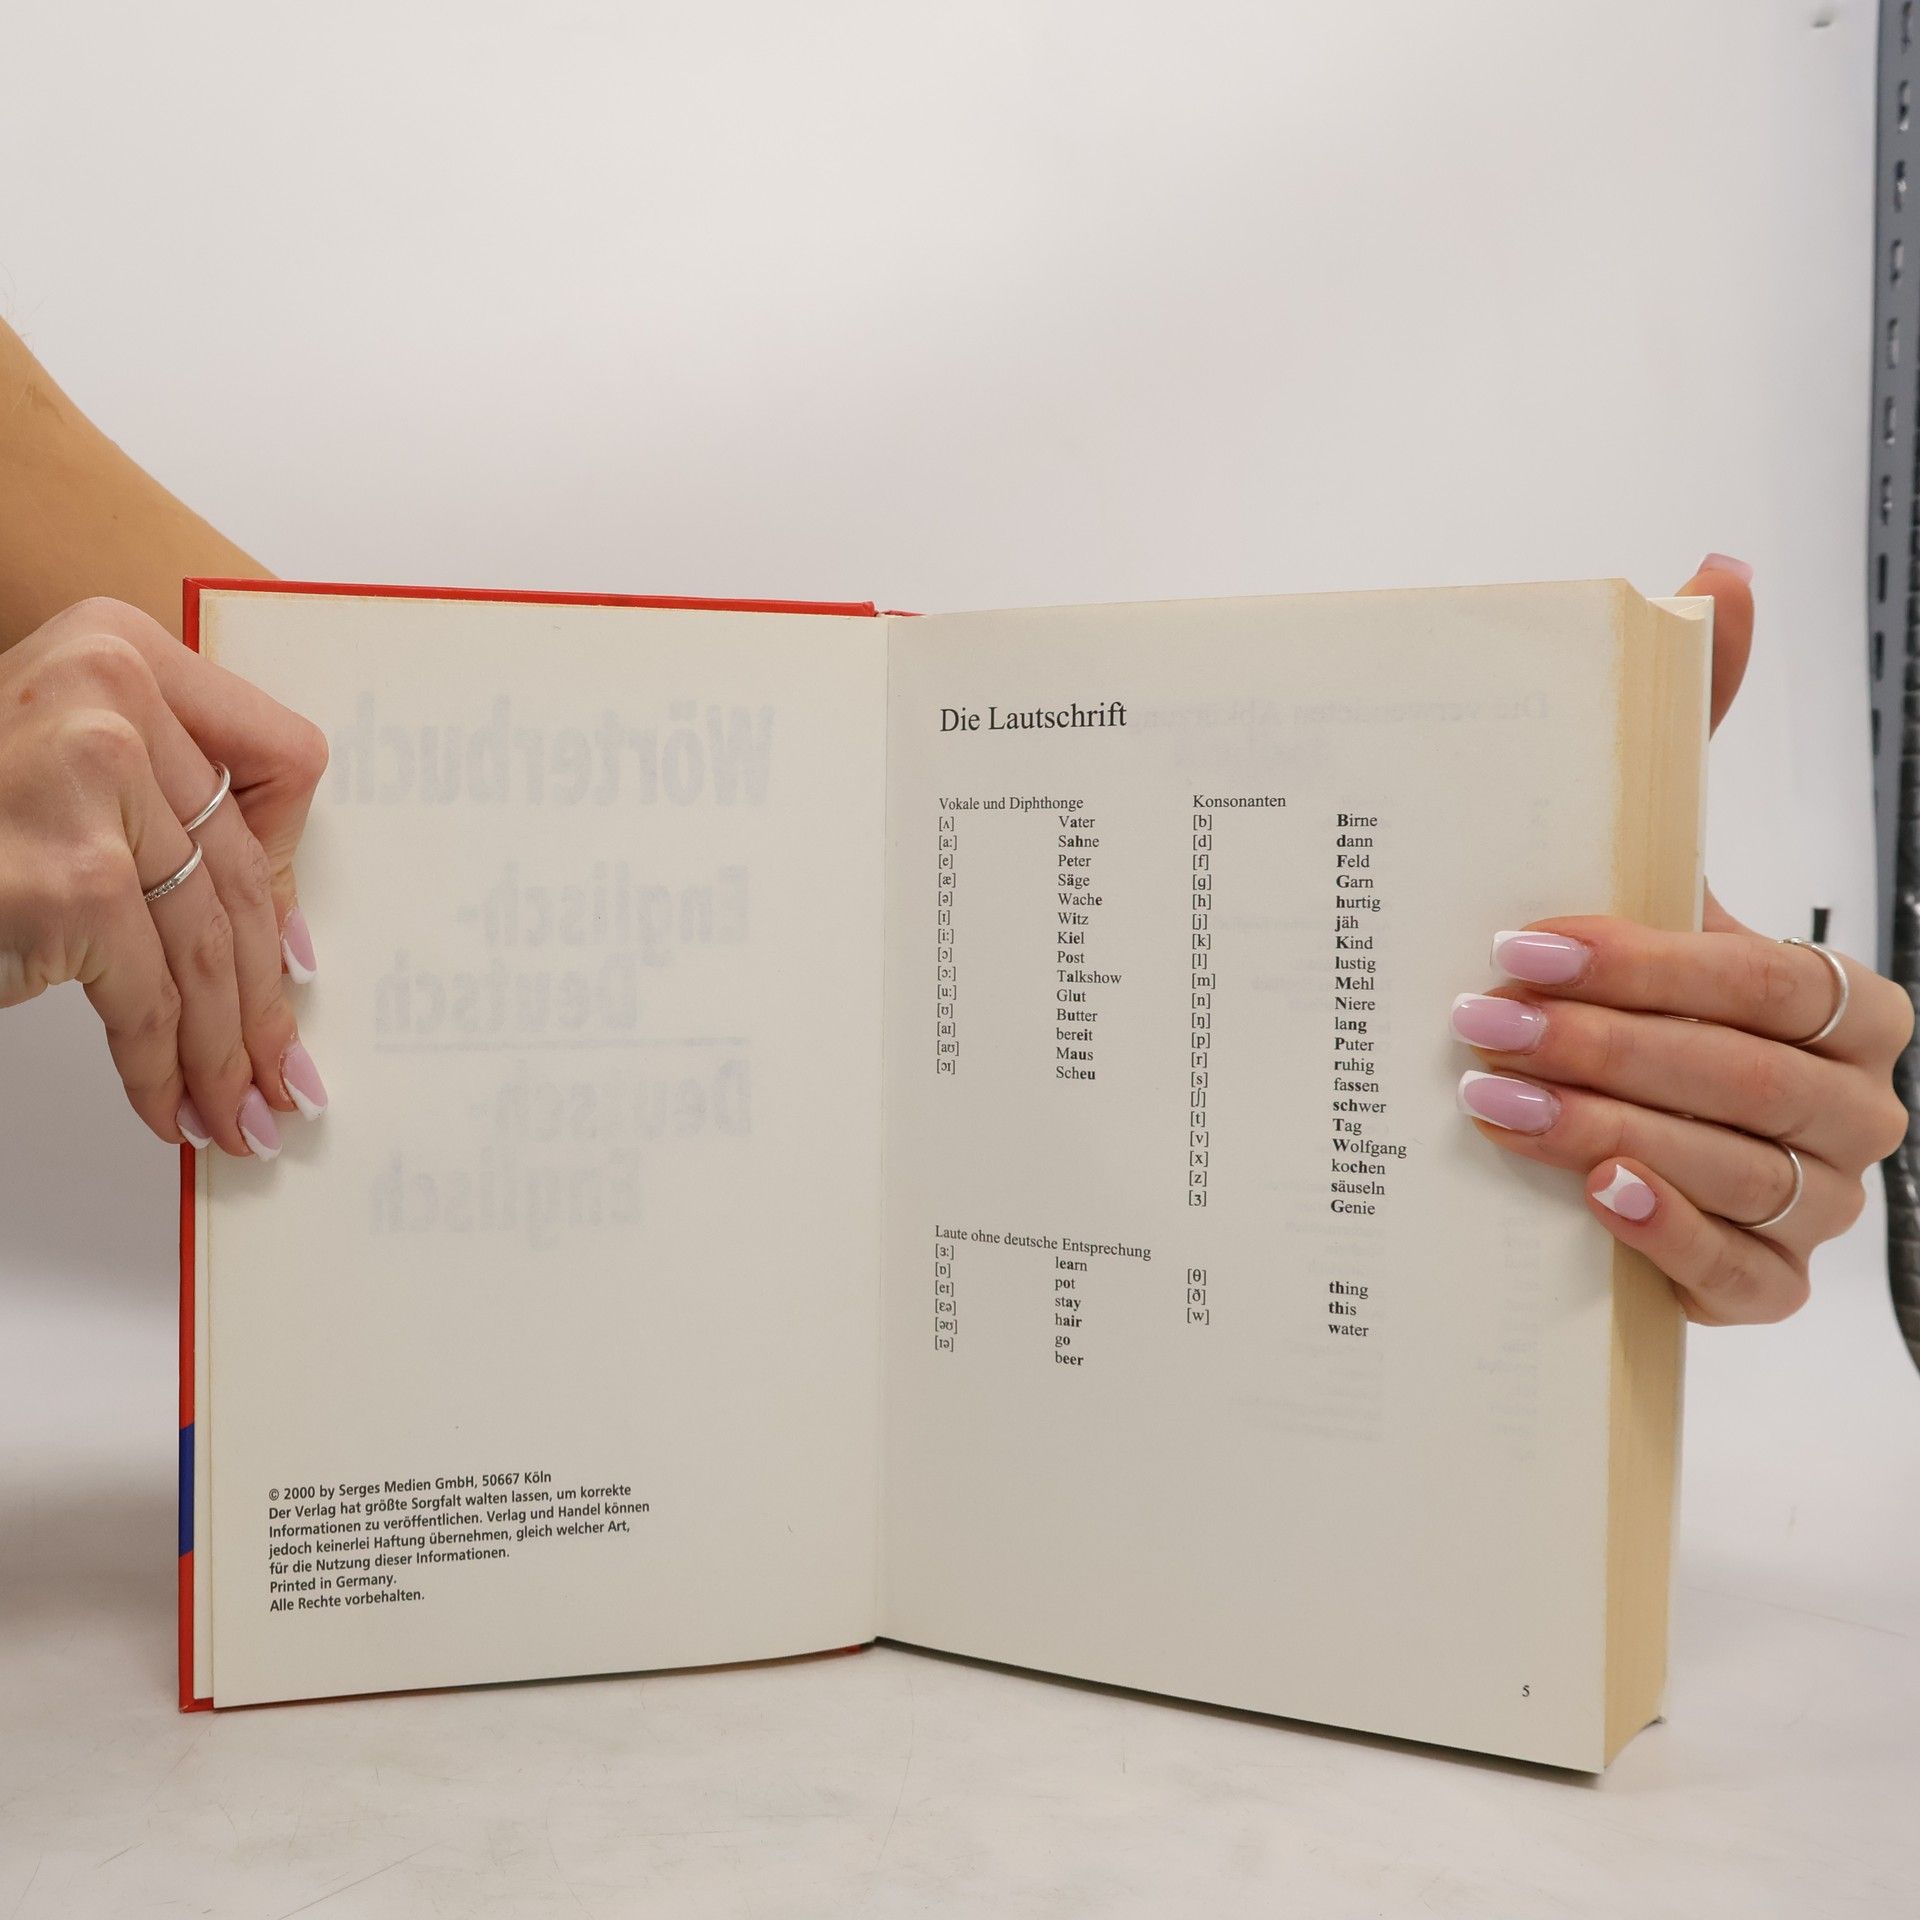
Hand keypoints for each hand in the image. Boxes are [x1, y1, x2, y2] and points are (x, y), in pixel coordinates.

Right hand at [0, 597, 328, 1156]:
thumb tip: (284, 934)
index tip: (295, 951)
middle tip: (282, 1073)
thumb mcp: (61, 770)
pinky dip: (163, 1066)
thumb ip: (162, 806)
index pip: (279, 760)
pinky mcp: (68, 879)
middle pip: (239, 870)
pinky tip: (172, 1108)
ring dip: (224, 1050)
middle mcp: (109, 695)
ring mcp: (86, 784)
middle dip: (262, 995)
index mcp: (121, 648)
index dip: (289, 870)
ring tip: (238, 1112)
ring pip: (204, 942)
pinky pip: (148, 995)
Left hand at [1453, 556, 1912, 1324]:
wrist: (1613, 1115)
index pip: (1775, 982)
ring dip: (1613, 1134)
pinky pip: (1748, 1282)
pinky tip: (1592, 1195)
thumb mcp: (1652, 860)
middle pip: (1756, 1083)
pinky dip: (1670, 1236)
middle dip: (1611, 1048)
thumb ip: (1685, 729)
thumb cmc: (1635, 986)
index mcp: (1846, 1001)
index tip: (1524, 945)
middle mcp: (1856, 1107)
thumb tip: (1718, 573)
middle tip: (1478, 1025)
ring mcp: (1821, 1205)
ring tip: (1491, 1103)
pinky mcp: (1766, 1287)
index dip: (1654, 964)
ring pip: (1748, 1178)